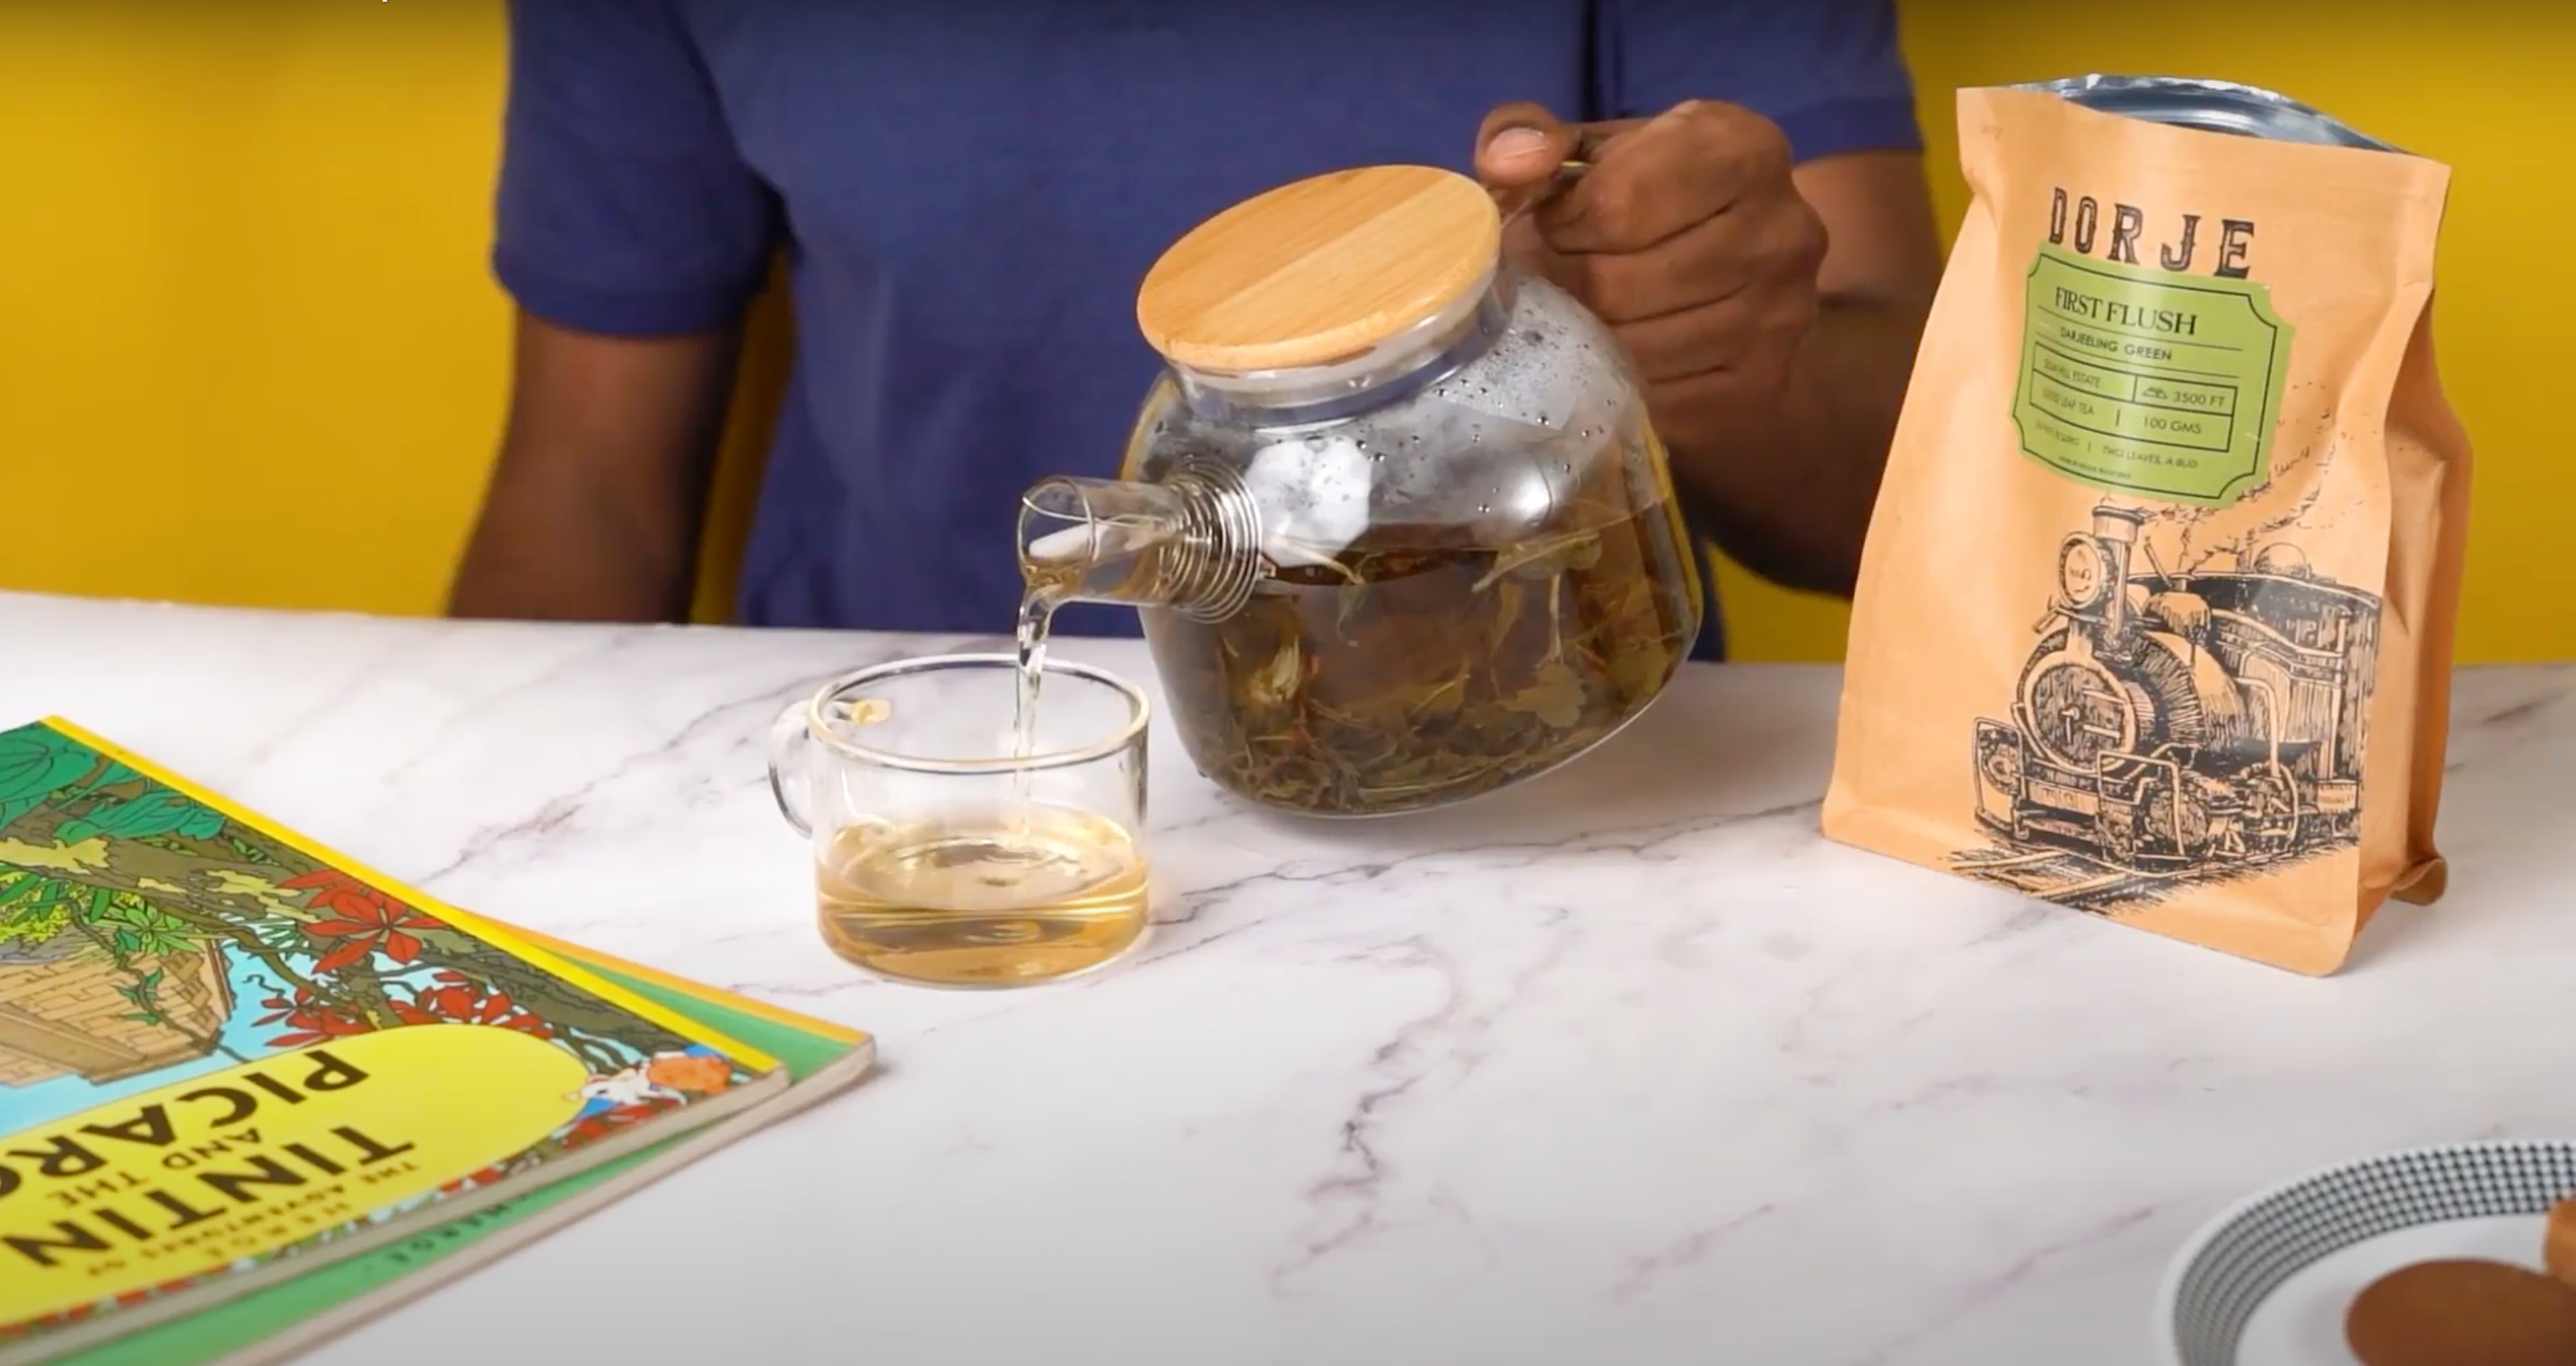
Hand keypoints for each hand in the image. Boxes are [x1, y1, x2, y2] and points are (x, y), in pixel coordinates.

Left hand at [1473, 101, 1829, 449]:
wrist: (1747, 281)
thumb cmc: (1656, 202)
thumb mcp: (1599, 152)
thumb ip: (1533, 136)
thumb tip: (1504, 162)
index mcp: (1743, 148)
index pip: (1618, 203)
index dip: (1565, 223)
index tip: (1561, 226)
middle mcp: (1782, 229)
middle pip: (1619, 284)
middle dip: (1572, 285)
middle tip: (1571, 277)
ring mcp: (1783, 313)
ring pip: (1635, 349)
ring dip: (1591, 337)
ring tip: (1593, 313)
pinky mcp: (1764, 383)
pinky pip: (1657, 398)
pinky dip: (1622, 382)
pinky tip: (1621, 356)